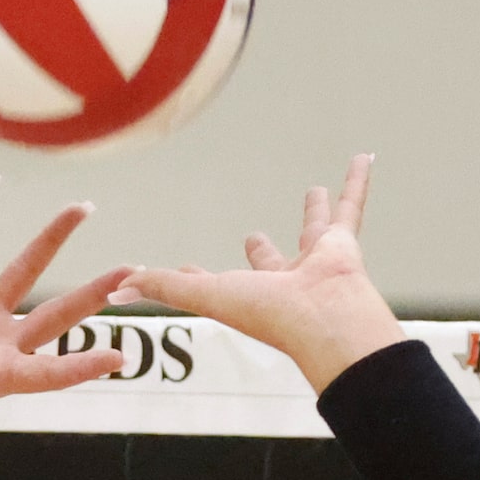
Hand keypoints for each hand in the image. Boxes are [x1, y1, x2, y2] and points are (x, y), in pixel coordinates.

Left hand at [109, 154, 408, 394]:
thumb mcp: (204, 295)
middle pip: (270, 261)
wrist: (325, 320)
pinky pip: (352, 205)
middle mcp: (283, 281)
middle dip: (262, 251)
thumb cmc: (269, 315)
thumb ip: (163, 287)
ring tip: (313, 192)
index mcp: (249, 295)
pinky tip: (363, 159)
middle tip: (252, 237)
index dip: (196, 276)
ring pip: (314, 229)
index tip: (184, 268)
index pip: (215, 283)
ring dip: (315, 212)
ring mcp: (315, 261)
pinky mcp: (342, 243)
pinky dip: (359, 182)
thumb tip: (116, 290)